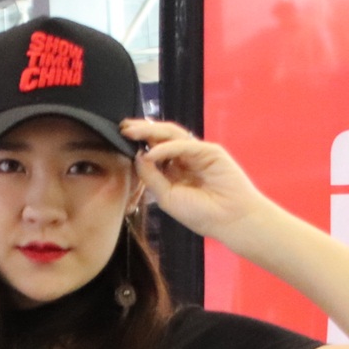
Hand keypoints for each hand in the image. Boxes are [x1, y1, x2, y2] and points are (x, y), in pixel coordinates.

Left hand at [120, 118, 272, 242]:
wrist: (230, 220)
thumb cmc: (201, 214)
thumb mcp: (167, 197)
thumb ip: (152, 177)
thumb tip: (137, 156)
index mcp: (174, 171)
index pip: (153, 150)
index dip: (137, 144)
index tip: (118, 139)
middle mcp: (184, 159)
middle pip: (160, 138)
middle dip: (141, 131)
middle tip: (121, 127)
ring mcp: (197, 153)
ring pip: (172, 135)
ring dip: (150, 132)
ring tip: (130, 131)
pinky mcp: (210, 151)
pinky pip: (185, 145)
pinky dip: (167, 148)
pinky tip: (151, 152)